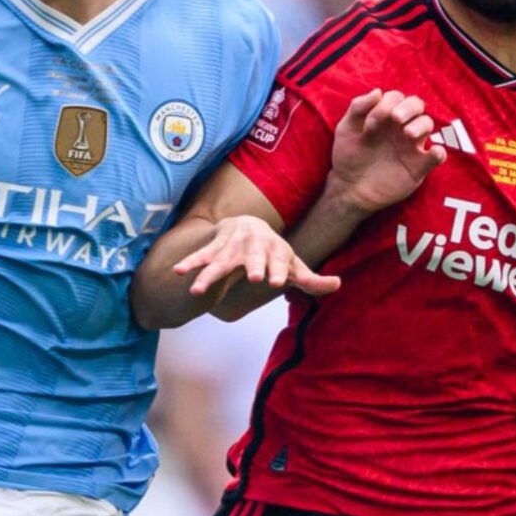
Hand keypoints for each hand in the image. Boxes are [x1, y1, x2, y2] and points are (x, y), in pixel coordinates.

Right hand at [170, 215, 340, 302]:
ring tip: (197, 291)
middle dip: (253, 266)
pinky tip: (177, 272)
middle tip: (253, 278)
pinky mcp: (215, 247)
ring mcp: (233, 247)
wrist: (250, 224)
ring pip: (221, 262)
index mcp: (276, 252)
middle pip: (253, 258)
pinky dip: (190, 264)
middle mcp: (255, 247)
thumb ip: (312, 280)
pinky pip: (201, 257)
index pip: (280, 262)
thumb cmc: (275, 253)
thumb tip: (338, 284)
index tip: (277, 282)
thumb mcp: (294, 265)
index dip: (279, 270)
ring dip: (209, 275)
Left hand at [324, 88, 444, 214]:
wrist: (349, 188)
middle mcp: (401, 128)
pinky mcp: (418, 167)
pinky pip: (437, 156)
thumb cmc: (349, 156)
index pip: (396, 98)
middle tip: (396, 118)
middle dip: (408, 107)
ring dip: (420, 125)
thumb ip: (358, 107)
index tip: (370, 124)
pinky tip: (433, 151)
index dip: (385, 104)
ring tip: (407, 134)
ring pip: (427, 124)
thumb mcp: (346, 129)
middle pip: (416, 105)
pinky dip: (439, 152)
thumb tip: (378, 91)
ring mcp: (411, 146)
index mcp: (385, 116)